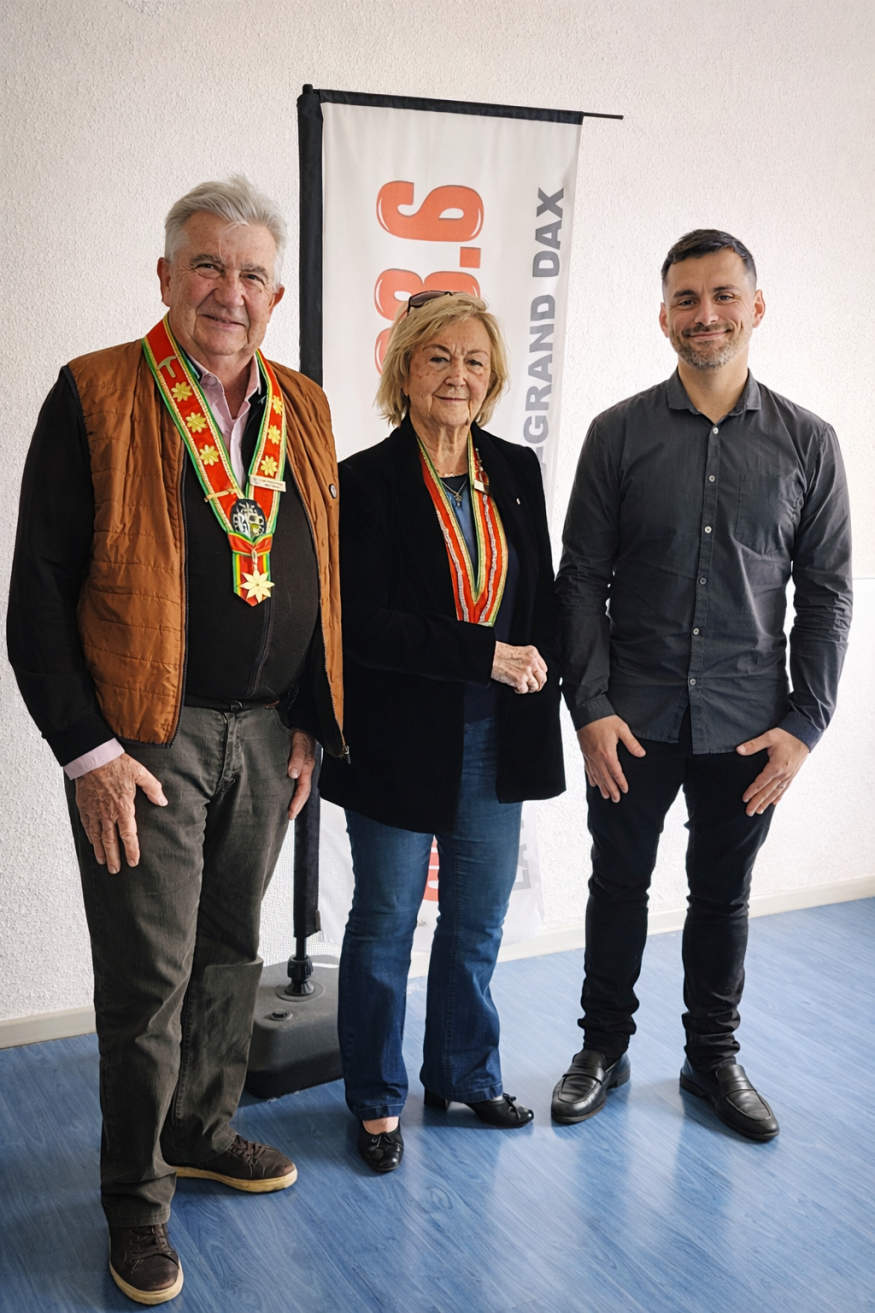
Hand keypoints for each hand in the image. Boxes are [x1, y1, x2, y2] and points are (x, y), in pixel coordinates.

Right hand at [75, 753, 167, 873]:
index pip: (128, 835)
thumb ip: (153, 788)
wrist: (92, 756)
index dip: (131, 850)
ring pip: (97, 836)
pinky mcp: (84, 807)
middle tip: (116, 871)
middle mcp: (107, 813)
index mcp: (123, 807)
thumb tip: (163, 801)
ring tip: (103, 862)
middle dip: (114, 857)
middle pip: (110, 841)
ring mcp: (94, 811)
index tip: (133, 862)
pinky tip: (92, 843)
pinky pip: (86, 826)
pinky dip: (89, 837)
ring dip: (100, 851)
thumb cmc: (117, 764)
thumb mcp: (140, 773)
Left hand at [287, 729, 316, 819]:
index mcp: (307, 767)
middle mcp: (305, 770)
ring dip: (294, 799)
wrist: (302, 723)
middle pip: (303, 792)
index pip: (303, 790)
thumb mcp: (298, 743)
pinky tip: (284, 793)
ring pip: (299, 788)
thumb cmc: (300, 732)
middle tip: (288, 817)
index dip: (297, 803)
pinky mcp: (296, 765)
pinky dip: (291, 790)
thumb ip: (297, 757)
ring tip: (286, 809)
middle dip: (296, 806)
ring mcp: (301, 768)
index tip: (290, 813)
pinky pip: (296, 781)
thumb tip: (293, 773)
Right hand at [491, 642, 546, 693]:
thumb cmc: (499, 653)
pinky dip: (519, 691)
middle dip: (537, 684)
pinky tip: (514, 687)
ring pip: (536, 686)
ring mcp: (526, 671)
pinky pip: (524, 690)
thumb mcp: (519, 651)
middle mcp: (531, 662)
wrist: (490, 656)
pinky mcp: (519, 680)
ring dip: (528, 689)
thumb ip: (528, 659)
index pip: (544, 669)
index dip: (539, 675)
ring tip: (521, 686)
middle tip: (530, 686)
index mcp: (533, 653)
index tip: (535, 678)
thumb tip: (532, 671)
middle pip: (543, 678)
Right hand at [577, 715, 645, 801]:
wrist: (587, 711)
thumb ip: (631, 743)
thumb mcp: (622, 729)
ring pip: (596, 775)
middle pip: (605, 777)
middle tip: (616, 800)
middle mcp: (597, 757)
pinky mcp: (585, 752)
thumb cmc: (605, 719)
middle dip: (612, 789)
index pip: (616, 772)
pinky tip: (593, 784)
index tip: (625, 790)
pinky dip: (591, 778)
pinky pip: (588, 768)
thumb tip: (641, 754)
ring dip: (602, 787)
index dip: (621, 782)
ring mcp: (590, 756)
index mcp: (608, 753)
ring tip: (606, 796)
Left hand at [737, 727, 808, 815]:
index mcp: (776, 767)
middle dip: (757, 802)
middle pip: (768, 791)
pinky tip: (774, 803)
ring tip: (759, 811)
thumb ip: (753, 745)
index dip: (752, 791)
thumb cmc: (786, 735)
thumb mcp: (769, 737)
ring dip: (767, 803)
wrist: (804, 734)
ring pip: (776, 792)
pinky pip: (784, 789)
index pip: (761, 782)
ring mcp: (788, 776)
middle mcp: (783, 774)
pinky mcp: (792, 774)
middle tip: (749, 812)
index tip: (744, 799)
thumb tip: (739, 750)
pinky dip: (778, 796)